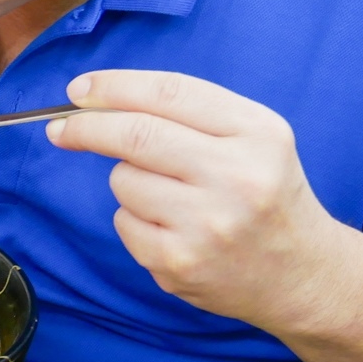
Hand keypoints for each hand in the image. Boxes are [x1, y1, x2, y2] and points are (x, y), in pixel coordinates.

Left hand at [45, 70, 345, 331]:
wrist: (301, 275)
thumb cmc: (264, 194)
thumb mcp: (253, 139)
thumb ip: (188, 113)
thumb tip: (94, 100)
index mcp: (258, 134)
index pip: (170, 94)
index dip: (113, 86)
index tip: (77, 90)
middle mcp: (237, 177)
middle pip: (136, 135)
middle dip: (86, 127)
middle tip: (61, 128)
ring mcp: (208, 224)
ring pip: (124, 180)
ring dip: (129, 180)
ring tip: (171, 197)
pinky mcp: (180, 261)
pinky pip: (124, 221)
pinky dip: (135, 219)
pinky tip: (173, 229)